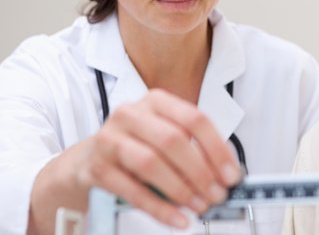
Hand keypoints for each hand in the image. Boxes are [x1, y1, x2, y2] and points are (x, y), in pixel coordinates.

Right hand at [28, 89, 241, 232]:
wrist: (86, 160)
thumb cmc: (135, 147)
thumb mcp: (164, 137)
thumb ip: (194, 150)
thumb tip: (227, 176)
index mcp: (155, 101)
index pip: (194, 119)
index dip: (217, 149)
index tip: (231, 174)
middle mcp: (131, 114)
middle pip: (173, 140)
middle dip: (201, 172)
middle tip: (217, 194)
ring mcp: (110, 138)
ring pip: (152, 163)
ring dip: (181, 189)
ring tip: (200, 206)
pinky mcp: (96, 166)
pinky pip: (133, 190)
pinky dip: (159, 208)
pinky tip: (178, 218)